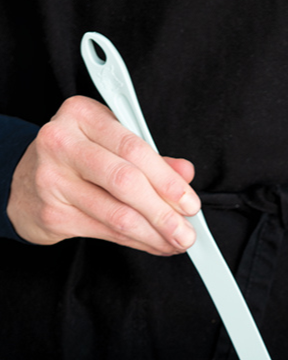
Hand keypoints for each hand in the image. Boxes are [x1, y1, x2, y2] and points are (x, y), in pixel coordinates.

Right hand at [7, 95, 200, 253]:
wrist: (25, 183)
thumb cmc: (77, 159)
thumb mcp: (112, 145)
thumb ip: (151, 158)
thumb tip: (185, 173)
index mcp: (81, 115)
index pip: (134, 149)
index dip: (168, 181)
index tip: (190, 203)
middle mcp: (61, 143)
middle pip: (126, 182)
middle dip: (164, 213)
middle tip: (186, 232)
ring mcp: (52, 179)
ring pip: (117, 214)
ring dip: (155, 234)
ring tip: (175, 242)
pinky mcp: (51, 212)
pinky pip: (106, 232)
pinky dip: (138, 242)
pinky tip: (154, 244)